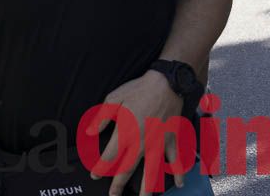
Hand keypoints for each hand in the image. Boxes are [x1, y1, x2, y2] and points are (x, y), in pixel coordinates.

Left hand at [91, 70, 185, 194]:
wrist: (166, 83)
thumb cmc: (139, 89)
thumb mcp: (114, 99)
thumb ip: (101, 117)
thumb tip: (89, 132)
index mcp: (125, 133)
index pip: (109, 157)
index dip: (100, 168)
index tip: (94, 175)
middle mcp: (141, 143)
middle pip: (128, 169)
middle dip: (119, 185)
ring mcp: (158, 144)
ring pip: (152, 172)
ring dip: (147, 189)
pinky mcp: (171, 140)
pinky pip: (175, 159)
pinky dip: (179, 172)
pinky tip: (179, 183)